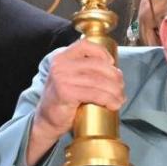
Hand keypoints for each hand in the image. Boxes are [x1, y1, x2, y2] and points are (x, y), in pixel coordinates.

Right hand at [26, 40, 124, 165]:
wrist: (46, 120)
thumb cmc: (63, 100)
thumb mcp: (69, 77)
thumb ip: (84, 69)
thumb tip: (114, 70)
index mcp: (61, 57)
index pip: (85, 45)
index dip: (102, 52)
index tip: (112, 63)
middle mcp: (60, 65)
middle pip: (97, 64)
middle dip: (115, 76)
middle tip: (121, 88)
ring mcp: (62, 78)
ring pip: (99, 81)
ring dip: (114, 91)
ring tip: (120, 99)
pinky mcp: (66, 93)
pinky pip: (95, 93)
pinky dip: (108, 99)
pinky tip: (113, 105)